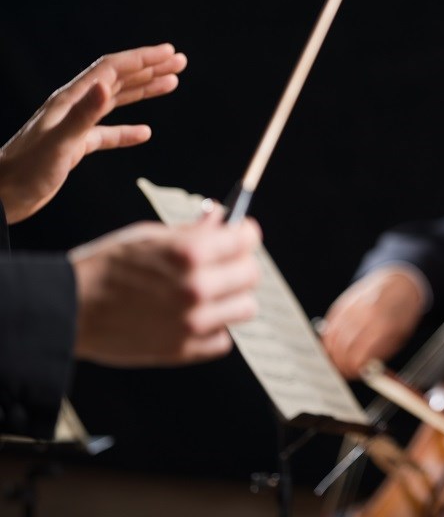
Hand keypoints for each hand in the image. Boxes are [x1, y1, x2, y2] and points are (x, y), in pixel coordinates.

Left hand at [0, 44, 186, 223]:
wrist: (1, 196)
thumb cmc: (26, 170)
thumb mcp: (60, 142)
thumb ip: (84, 114)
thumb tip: (106, 85)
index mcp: (71, 99)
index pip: (112, 69)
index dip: (141, 58)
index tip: (169, 53)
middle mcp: (75, 107)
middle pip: (118, 79)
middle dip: (150, 68)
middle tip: (179, 62)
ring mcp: (75, 125)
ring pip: (116, 101)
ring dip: (144, 91)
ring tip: (171, 83)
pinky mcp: (76, 145)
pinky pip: (108, 133)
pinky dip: (129, 131)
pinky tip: (145, 133)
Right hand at [71, 213, 260, 366]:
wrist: (68, 309)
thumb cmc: (106, 267)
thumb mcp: (148, 236)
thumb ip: (193, 231)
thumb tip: (223, 218)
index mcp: (190, 253)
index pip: (247, 239)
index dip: (246, 233)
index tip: (242, 234)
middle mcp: (196, 287)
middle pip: (251, 274)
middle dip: (240, 265)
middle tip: (224, 265)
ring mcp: (192, 322)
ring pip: (245, 308)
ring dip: (232, 299)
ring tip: (209, 295)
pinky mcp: (183, 350)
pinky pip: (223, 340)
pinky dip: (214, 330)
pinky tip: (194, 318)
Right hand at [321, 267, 426, 378]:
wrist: (399, 282)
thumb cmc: (401, 313)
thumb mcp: (400, 336)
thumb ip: (381, 353)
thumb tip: (366, 371)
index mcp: (382, 325)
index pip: (358, 355)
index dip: (354, 369)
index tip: (355, 375)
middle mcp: (363, 315)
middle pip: (343, 348)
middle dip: (342, 364)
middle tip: (345, 373)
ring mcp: (351, 308)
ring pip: (332, 338)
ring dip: (332, 354)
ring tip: (338, 364)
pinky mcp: (342, 304)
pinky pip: (330, 327)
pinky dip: (328, 340)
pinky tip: (333, 349)